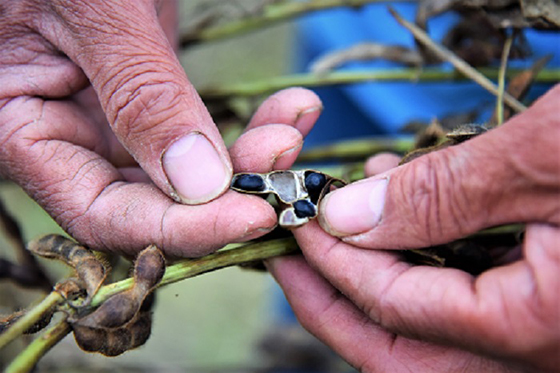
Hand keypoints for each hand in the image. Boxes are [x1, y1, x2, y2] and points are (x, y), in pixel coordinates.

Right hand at [0, 0, 322, 255]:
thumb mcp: (95, 11)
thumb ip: (140, 95)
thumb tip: (197, 183)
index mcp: (29, 131)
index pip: (105, 215)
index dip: (181, 229)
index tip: (252, 216)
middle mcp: (74, 140)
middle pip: (156, 204)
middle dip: (227, 193)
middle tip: (282, 157)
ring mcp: (119, 123)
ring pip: (191, 176)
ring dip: (248, 159)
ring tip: (291, 124)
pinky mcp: (158, 102)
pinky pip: (206, 135)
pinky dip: (249, 127)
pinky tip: (289, 110)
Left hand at [268, 85, 559, 371]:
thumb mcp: (542, 159)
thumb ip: (439, 196)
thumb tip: (344, 216)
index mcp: (530, 324)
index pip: (392, 308)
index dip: (334, 262)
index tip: (297, 217)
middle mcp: (534, 345)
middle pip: (396, 348)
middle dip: (332, 298)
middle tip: (287, 254)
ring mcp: (538, 325)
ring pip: (427, 325)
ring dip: (376, 270)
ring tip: (345, 211)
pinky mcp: (544, 295)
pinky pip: (463, 295)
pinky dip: (421, 255)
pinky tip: (408, 202)